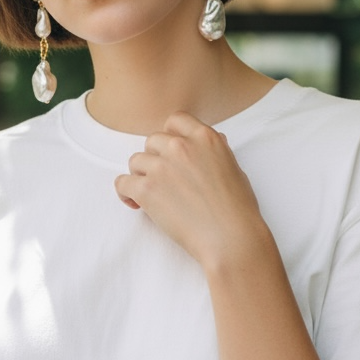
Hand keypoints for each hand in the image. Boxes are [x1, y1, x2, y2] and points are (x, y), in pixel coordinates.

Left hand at [114, 111, 266, 270]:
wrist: (231, 238)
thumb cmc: (237, 209)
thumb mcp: (233, 168)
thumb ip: (215, 152)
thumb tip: (206, 144)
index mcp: (204, 137)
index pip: (175, 121)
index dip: (170, 136)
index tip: (171, 152)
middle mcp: (180, 146)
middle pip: (152, 140)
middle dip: (155, 158)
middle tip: (164, 179)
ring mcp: (161, 167)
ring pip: (136, 161)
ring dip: (141, 175)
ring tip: (152, 194)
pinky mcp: (146, 189)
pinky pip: (122, 183)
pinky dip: (126, 193)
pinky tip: (135, 203)